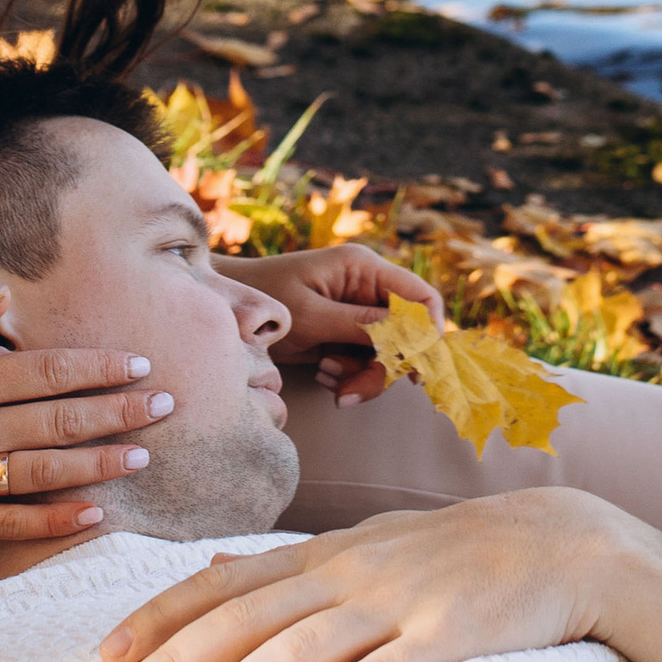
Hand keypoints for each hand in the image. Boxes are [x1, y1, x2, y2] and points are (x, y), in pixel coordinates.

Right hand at [0, 292, 169, 546]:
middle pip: (60, 420)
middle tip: (165, 405)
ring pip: (47, 472)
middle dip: (120, 410)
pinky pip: (13, 525)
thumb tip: (1, 295)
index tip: (139, 365)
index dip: (99, 367)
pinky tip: (94, 515)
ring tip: (143, 454)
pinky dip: (56, 522)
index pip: (47, 371)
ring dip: (101, 463)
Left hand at [102, 489, 661, 661]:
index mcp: (324, 555)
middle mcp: (348, 573)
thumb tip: (208, 569)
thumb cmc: (456, 553)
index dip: (161, 617)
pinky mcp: (446, 637)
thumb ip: (286, 566)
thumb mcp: (364, 546)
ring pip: (298, 650)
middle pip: (245, 619)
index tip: (105, 657)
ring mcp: (397, 603)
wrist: (563, 541)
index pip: (223, 584)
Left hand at [233, 245, 445, 401]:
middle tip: (354, 392)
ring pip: (387, 356)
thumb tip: (408, 335)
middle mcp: (367, 289)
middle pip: (406, 335)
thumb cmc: (265, 296)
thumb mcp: (312, 314)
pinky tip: (323, 375)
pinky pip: (365, 364)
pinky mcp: (346, 336)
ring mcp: (358, 314)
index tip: (415, 365)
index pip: (420, 296)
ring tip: (330, 381)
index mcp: (364, 269)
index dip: (428, 331)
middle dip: (384, 368)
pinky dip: (349, 377)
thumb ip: (360, 324)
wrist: (233, 312)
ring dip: (363, 377)